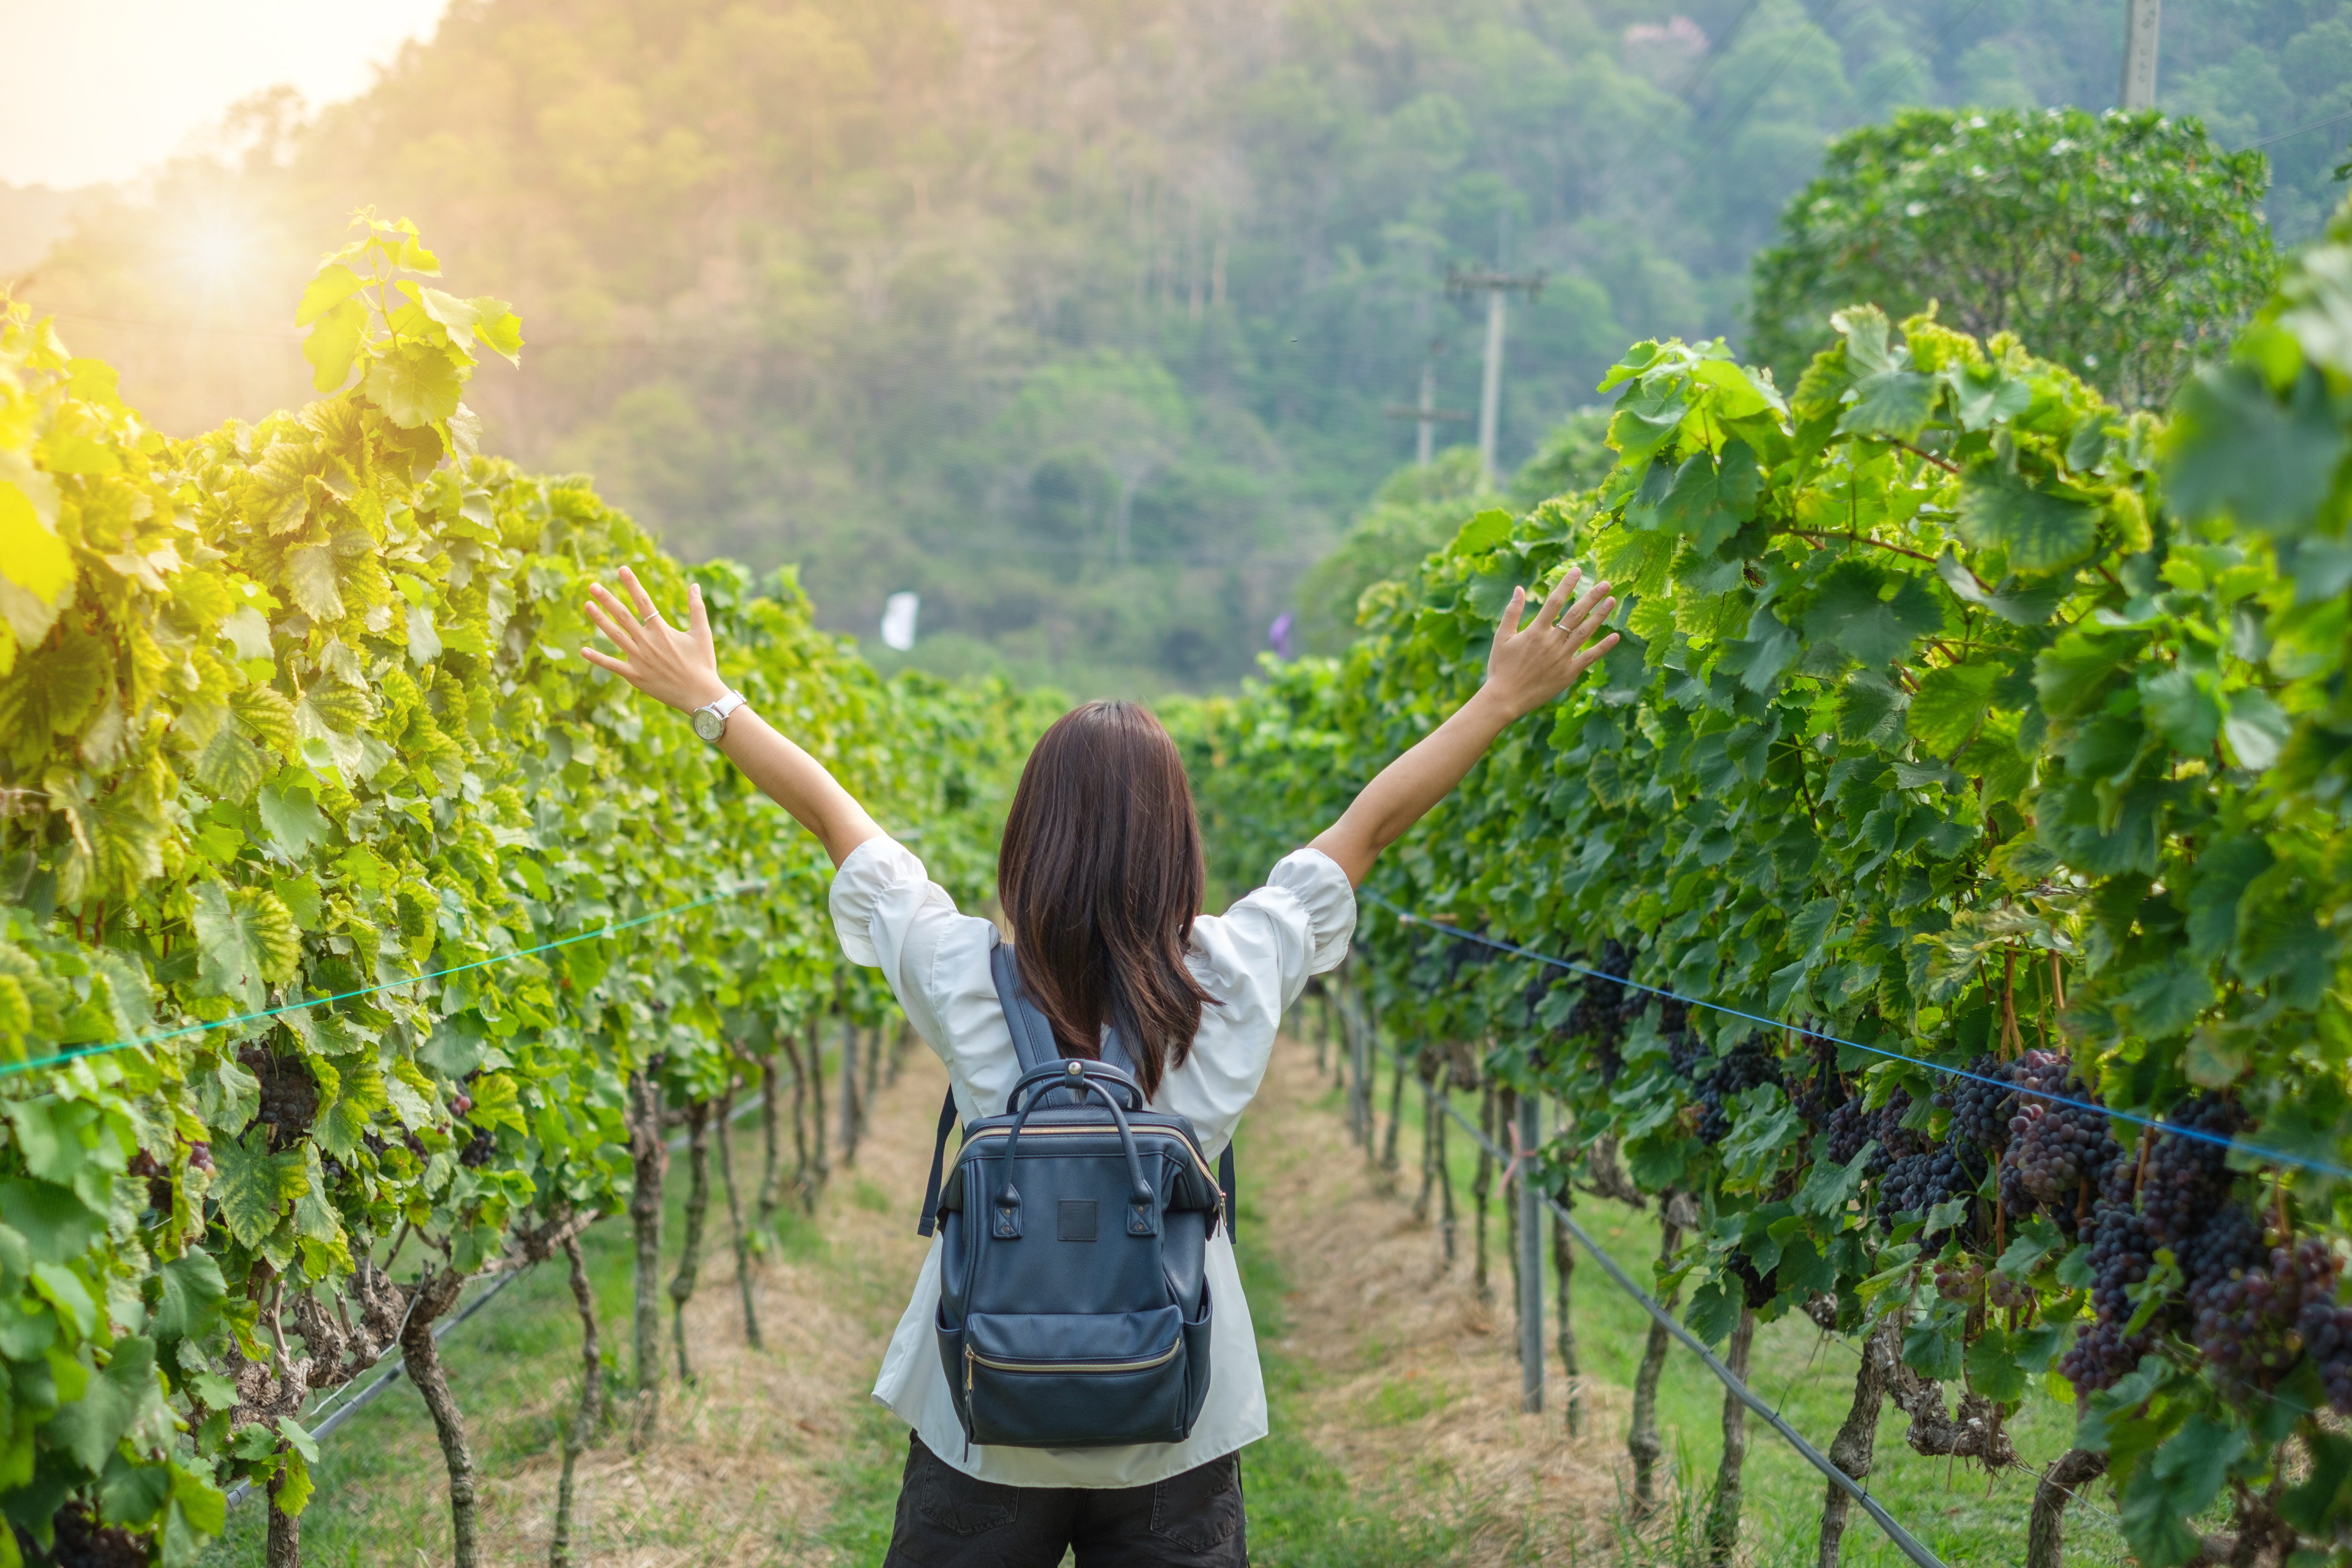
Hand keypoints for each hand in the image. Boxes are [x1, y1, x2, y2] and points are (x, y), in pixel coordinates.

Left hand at [578, 566, 730, 713]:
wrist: (700, 695)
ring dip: (600, 620)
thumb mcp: (702, 633)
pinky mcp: (634, 676)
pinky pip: (612, 665)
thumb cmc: (703, 663)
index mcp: (662, 631)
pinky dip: (598, 658)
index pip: (643, 602)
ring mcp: (639, 659)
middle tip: (592, 585)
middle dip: (607, 599)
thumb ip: (697, 608)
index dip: (632, 584)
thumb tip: (695, 585)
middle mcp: (647, 642)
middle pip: (623, 616)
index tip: (622, 569)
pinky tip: (583, 649)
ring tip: (587, 605)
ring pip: (614, 635)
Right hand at [1479, 566, 1617, 720]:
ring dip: (1600, 615)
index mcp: (1535, 631)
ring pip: (1585, 632)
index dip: (1566, 584)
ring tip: (1612, 601)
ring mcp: (1562, 658)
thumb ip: (1512, 612)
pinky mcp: (1568, 673)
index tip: (1577, 570)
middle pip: (1575, 614)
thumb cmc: (1500, 668)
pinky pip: (1589, 657)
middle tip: (1606, 583)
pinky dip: (1603, 647)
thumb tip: (1519, 588)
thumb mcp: (1501, 637)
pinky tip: (1615, 636)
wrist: (1505, 698)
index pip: (1554, 602)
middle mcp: (1551, 642)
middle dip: (1592, 597)